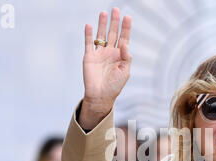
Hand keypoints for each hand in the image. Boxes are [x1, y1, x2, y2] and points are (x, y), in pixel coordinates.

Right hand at [80, 8, 131, 128]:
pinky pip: (88, 43)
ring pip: (101, 35)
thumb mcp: (125, 72)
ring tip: (104, 13)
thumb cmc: (115, 86)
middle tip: (116, 9)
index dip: (126, 28)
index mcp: (120, 56)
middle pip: (113, 34)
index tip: (128, 17)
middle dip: (115, 22)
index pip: (124, 38)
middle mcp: (110, 52)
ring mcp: (99, 54)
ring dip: (102, 25)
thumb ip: (127, 57)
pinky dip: (88, 35)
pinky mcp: (89, 57)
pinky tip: (89, 25)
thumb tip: (125, 44)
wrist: (100, 96)